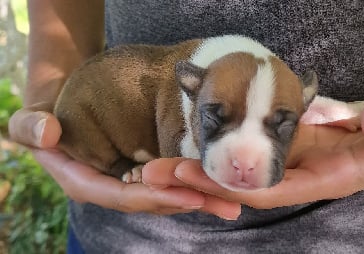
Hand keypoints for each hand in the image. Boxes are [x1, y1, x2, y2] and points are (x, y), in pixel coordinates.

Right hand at [8, 106, 240, 218]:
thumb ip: (32, 127)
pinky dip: (195, 183)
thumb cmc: (48, 114)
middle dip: (190, 202)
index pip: (123, 196)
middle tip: (228, 202)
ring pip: (168, 194)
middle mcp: (112, 188)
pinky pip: (171, 182)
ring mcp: (130, 183)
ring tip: (234, 197)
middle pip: (154, 200)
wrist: (65, 106)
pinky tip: (221, 185)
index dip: (156, 197)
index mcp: (87, 183)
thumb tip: (48, 131)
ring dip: (200, 197)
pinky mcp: (144, 174)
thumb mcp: (31, 119)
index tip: (191, 196)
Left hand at [162, 99, 363, 208]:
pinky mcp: (284, 143)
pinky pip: (245, 151)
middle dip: (197, 181)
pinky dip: (218, 152)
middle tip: (152, 172)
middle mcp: (297, 174)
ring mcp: (286, 159)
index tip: (188, 174)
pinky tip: (191, 146)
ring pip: (236, 169)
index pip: (265, 189)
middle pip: (239, 183)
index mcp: (322, 177)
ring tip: (157, 163)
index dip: (227, 185)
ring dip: (198, 166)